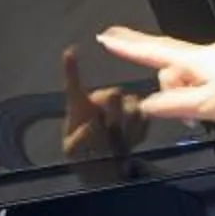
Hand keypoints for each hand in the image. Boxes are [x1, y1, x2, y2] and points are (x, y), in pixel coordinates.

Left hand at [58, 44, 148, 163]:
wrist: (105, 163)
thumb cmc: (84, 151)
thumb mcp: (74, 151)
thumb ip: (79, 140)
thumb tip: (93, 124)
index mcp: (80, 105)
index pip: (73, 85)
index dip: (71, 69)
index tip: (69, 52)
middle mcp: (102, 99)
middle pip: (114, 94)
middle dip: (115, 108)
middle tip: (110, 125)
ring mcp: (122, 106)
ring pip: (133, 108)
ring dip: (127, 125)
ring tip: (117, 141)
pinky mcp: (140, 116)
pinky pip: (145, 119)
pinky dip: (138, 132)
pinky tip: (128, 141)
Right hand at [96, 27, 214, 132]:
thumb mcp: (205, 106)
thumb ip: (172, 105)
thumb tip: (149, 105)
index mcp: (195, 59)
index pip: (152, 50)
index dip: (127, 46)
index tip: (106, 37)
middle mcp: (204, 53)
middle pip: (169, 64)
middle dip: (159, 76)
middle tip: (134, 61)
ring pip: (187, 75)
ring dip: (185, 95)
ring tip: (200, 115)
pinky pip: (203, 78)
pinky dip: (198, 93)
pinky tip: (209, 108)